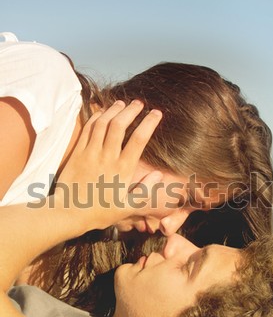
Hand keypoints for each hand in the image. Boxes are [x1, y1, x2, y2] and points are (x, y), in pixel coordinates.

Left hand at [55, 100, 162, 232]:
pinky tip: (102, 112)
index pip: (139, 139)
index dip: (149, 123)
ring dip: (114, 110)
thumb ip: (145, 190)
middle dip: (131, 110)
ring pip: (103, 123)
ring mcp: (90, 153)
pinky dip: (96, 117)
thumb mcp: (127, 207)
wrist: (69, 213)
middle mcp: (107, 157)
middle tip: (139, 104)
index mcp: (122, 169)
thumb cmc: (100, 212)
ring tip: (122, 103)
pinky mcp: (77, 153)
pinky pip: (87, 129)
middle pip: (120, 125)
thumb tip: (159, 174)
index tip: (156, 113)